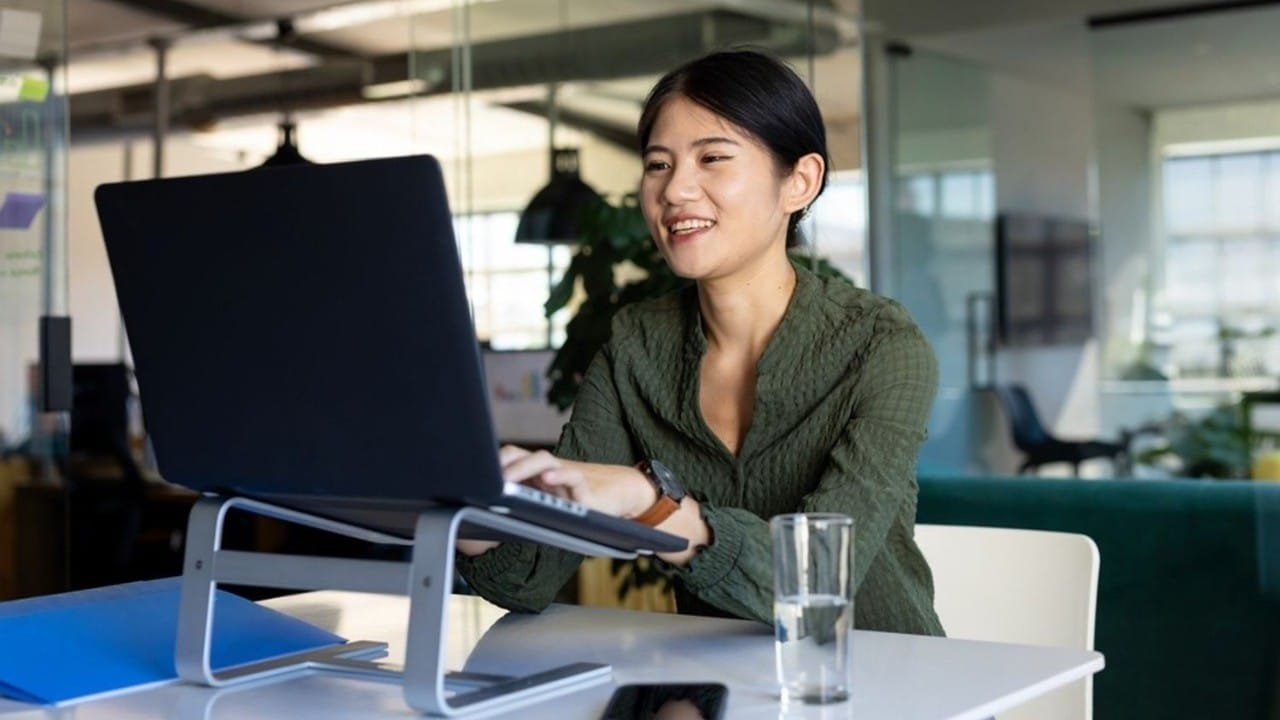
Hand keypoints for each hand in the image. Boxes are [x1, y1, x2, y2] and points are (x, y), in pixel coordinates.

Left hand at [499, 445, 655, 518]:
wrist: (622, 493)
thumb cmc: (582, 499)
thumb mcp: (552, 500)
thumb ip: (531, 500)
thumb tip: (495, 516)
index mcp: (538, 474)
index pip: (513, 458)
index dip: (496, 463)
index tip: (476, 473)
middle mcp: (550, 471)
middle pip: (523, 456)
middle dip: (503, 463)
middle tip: (486, 478)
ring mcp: (567, 477)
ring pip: (543, 461)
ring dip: (523, 468)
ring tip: (507, 478)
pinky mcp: (586, 489)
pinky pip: (572, 477)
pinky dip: (559, 476)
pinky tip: (548, 479)